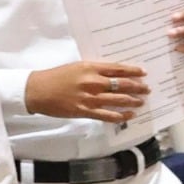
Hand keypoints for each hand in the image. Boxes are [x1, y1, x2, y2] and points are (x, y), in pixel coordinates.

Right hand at [26, 59, 147, 122]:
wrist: (36, 90)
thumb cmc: (56, 77)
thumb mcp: (77, 67)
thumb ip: (95, 70)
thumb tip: (115, 73)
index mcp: (90, 68)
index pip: (118, 69)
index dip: (133, 71)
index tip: (144, 73)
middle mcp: (93, 82)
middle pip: (123, 85)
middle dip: (138, 87)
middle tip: (147, 89)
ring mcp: (90, 97)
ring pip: (119, 100)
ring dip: (133, 101)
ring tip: (141, 101)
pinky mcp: (85, 111)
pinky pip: (108, 115)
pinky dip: (122, 116)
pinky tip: (129, 115)